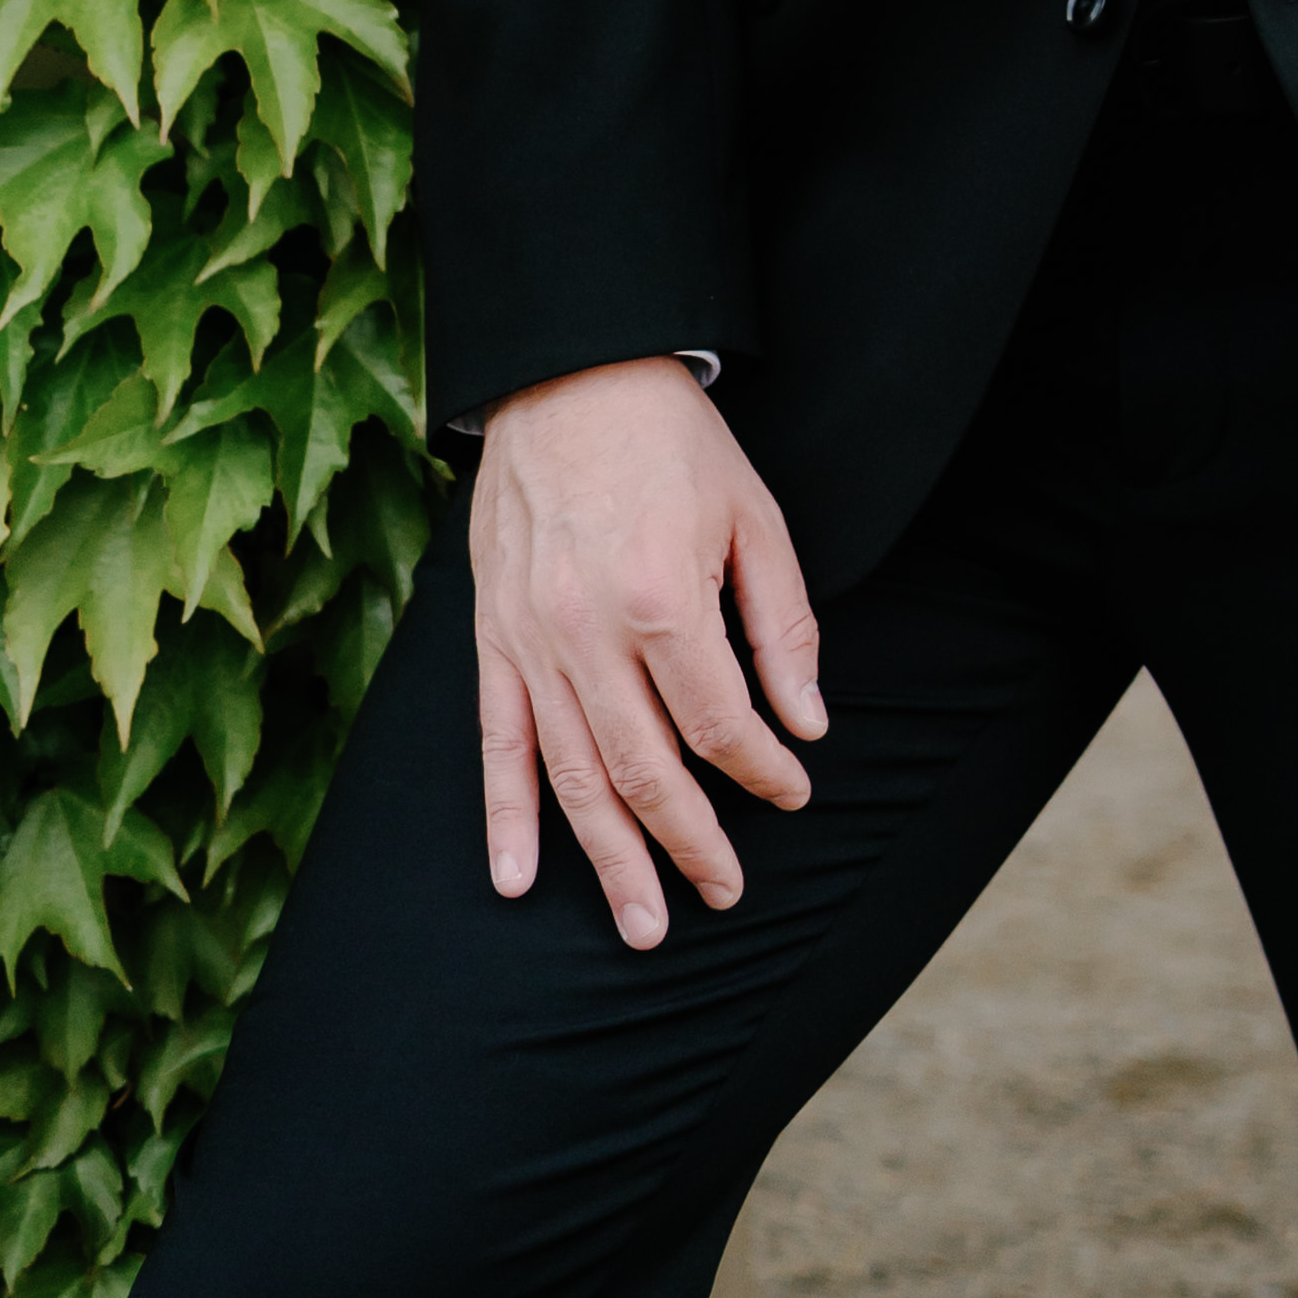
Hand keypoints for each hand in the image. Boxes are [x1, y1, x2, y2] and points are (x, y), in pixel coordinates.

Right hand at [469, 358, 826, 947]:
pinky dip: (505, 815)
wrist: (569, 371)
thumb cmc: (673, 440)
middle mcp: (588, 634)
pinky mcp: (491, 637)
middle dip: (690, 844)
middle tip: (725, 896)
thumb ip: (781, 625)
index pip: (720, 724)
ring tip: (642, 927)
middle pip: (646, 771)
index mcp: (663, 600)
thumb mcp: (754, 515)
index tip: (793, 794)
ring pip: (572, 777)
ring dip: (608, 858)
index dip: (762, 772)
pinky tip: (518, 878)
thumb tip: (807, 723)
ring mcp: (530, 642)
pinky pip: (497, 743)